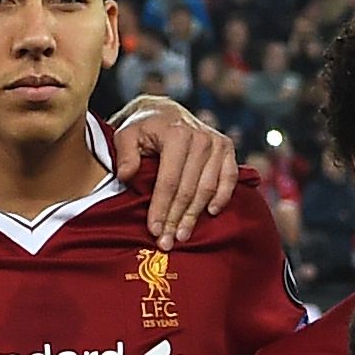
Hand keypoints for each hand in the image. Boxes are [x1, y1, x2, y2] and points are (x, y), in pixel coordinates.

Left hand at [111, 96, 237, 246]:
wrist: (165, 112)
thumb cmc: (143, 128)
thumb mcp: (126, 135)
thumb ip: (125, 154)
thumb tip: (126, 175)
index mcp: (176, 135)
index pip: (169, 181)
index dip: (161, 208)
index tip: (153, 231)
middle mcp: (200, 138)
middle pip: (189, 189)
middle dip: (176, 218)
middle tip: (167, 242)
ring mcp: (216, 142)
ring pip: (207, 188)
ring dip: (195, 215)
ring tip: (182, 235)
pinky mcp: (226, 147)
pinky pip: (229, 177)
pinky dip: (222, 196)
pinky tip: (211, 213)